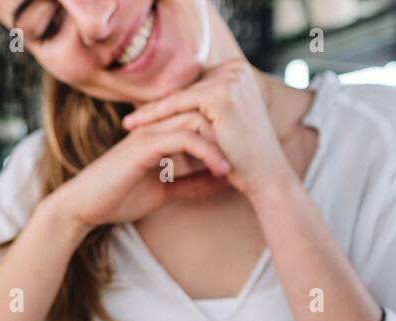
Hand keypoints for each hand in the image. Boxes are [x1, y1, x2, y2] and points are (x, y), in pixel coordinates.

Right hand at [46, 115, 231, 230]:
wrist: (84, 208)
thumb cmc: (118, 199)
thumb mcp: (165, 193)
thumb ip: (192, 185)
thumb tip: (221, 184)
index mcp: (162, 135)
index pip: (201, 122)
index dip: (226, 137)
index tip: (246, 159)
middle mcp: (157, 128)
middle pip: (203, 115)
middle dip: (230, 134)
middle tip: (250, 158)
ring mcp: (150, 133)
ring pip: (197, 122)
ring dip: (223, 142)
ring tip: (239, 167)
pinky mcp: (145, 145)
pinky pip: (185, 138)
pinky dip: (208, 152)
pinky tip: (223, 171)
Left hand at [122, 59, 296, 198]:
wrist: (266, 177)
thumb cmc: (246, 157)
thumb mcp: (227, 123)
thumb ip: (209, 107)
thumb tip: (182, 103)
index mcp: (239, 71)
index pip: (194, 86)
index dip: (169, 103)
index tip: (143, 117)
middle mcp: (237, 68)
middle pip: (186, 89)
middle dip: (157, 107)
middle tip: (129, 121)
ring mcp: (231, 79)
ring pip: (179, 96)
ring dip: (151, 112)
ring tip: (128, 126)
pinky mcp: (221, 94)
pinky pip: (178, 104)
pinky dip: (156, 116)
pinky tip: (137, 128)